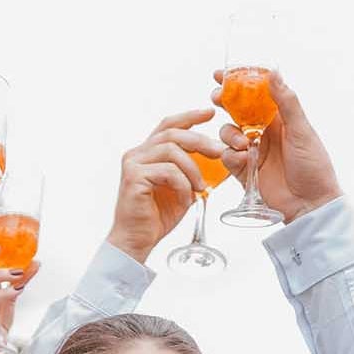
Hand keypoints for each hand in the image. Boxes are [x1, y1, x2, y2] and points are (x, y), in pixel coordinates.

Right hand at [106, 110, 225, 260]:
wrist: (138, 240)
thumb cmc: (158, 215)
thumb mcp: (181, 187)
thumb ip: (191, 170)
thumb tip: (217, 158)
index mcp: (147, 153)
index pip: (168, 125)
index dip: (189, 116)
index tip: (210, 113)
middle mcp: (137, 154)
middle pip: (172, 133)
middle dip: (200, 140)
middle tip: (219, 151)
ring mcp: (133, 164)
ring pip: (171, 150)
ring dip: (193, 168)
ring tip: (201, 187)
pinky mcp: (134, 177)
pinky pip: (168, 171)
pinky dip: (183, 185)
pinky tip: (185, 200)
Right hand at [214, 70, 339, 221]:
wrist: (311, 205)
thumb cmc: (313, 166)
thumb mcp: (301, 131)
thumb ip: (286, 103)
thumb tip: (274, 73)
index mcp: (279, 119)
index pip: (255, 95)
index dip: (239, 84)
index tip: (221, 74)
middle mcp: (264, 132)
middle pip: (236, 111)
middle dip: (224, 103)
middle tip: (216, 98)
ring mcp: (253, 151)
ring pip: (228, 133)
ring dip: (229, 133)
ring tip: (242, 143)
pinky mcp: (244, 171)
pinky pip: (227, 157)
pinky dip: (230, 155)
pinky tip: (241, 159)